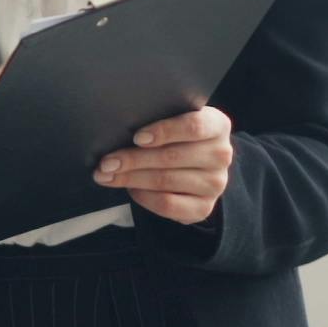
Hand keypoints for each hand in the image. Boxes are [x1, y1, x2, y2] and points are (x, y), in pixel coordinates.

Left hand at [98, 104, 234, 223]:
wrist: (197, 167)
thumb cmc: (178, 137)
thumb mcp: (175, 121)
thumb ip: (158, 119)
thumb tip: (119, 127)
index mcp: (217, 125)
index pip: (193, 126)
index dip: (164, 131)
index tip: (137, 137)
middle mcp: (221, 155)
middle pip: (172, 156)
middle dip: (133, 159)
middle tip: (106, 161)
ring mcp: (215, 184)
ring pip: (165, 181)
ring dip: (130, 178)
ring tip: (106, 175)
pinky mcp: (204, 207)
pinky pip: (167, 204)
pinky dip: (144, 197)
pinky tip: (130, 189)